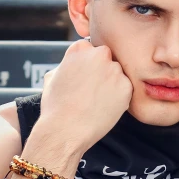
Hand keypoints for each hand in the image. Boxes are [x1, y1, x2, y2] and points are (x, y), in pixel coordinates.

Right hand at [39, 38, 133, 153]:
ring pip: (118, 74)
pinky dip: (119, 98)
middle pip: (108, 59)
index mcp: (80, 49)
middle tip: (93, 91)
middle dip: (103, 72)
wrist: (65, 130)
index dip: (88, 66)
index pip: (91, 49)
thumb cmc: (56, 107)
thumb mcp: (53, 76)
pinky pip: (126, 89)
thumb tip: (75, 64)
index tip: (84, 79)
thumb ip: (69, 64)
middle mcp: (99, 54)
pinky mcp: (126, 87)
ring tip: (97, 102)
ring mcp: (114, 70)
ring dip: (112, 84)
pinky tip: (104, 108)